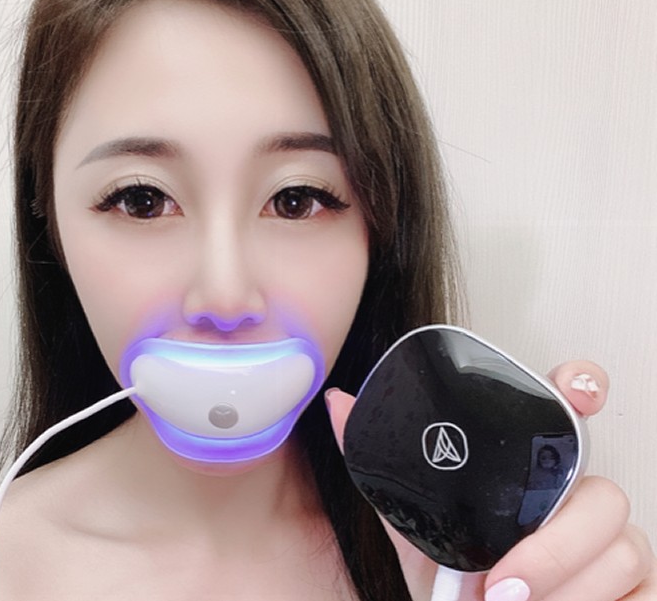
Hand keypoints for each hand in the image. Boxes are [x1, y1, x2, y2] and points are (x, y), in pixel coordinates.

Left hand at [326, 360, 655, 600]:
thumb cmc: (448, 570)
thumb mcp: (413, 516)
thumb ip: (384, 461)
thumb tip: (341, 403)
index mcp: (532, 467)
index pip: (572, 410)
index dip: (583, 387)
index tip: (573, 389)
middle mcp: (578, 497)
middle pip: (605, 494)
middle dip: (556, 546)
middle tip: (502, 583)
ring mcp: (610, 543)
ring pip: (624, 548)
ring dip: (565, 587)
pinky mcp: (633, 588)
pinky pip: (643, 593)